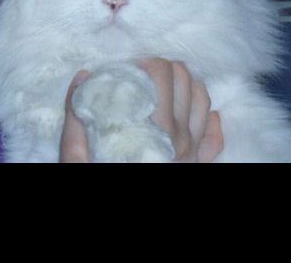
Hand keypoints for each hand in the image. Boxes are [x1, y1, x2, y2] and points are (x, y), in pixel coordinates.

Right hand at [58, 61, 223, 162]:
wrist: (126, 228)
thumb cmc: (98, 174)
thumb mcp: (76, 156)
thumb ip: (76, 115)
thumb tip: (83, 75)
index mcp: (155, 129)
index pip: (163, 74)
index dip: (145, 62)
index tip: (129, 68)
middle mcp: (181, 138)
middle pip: (185, 79)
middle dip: (165, 69)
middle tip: (143, 75)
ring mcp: (193, 153)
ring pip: (204, 101)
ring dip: (185, 86)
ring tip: (163, 87)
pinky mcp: (197, 165)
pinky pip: (215, 138)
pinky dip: (208, 118)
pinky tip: (192, 112)